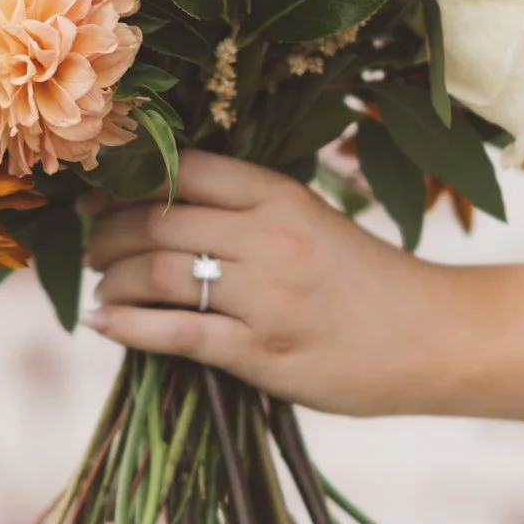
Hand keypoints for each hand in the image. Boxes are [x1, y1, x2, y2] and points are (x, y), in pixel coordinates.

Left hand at [84, 153, 450, 416]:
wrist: (434, 339)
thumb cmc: (368, 281)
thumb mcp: (314, 221)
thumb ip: (249, 212)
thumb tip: (161, 207)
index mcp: (282, 195)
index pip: (183, 169)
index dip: (125, 180)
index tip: (93, 193)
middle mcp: (270, 238)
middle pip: (156, 221)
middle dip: (104, 232)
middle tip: (89, 244)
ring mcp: (266, 298)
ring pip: (155, 274)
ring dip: (110, 278)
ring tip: (99, 284)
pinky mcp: (263, 354)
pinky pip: (174, 334)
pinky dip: (127, 326)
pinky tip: (105, 323)